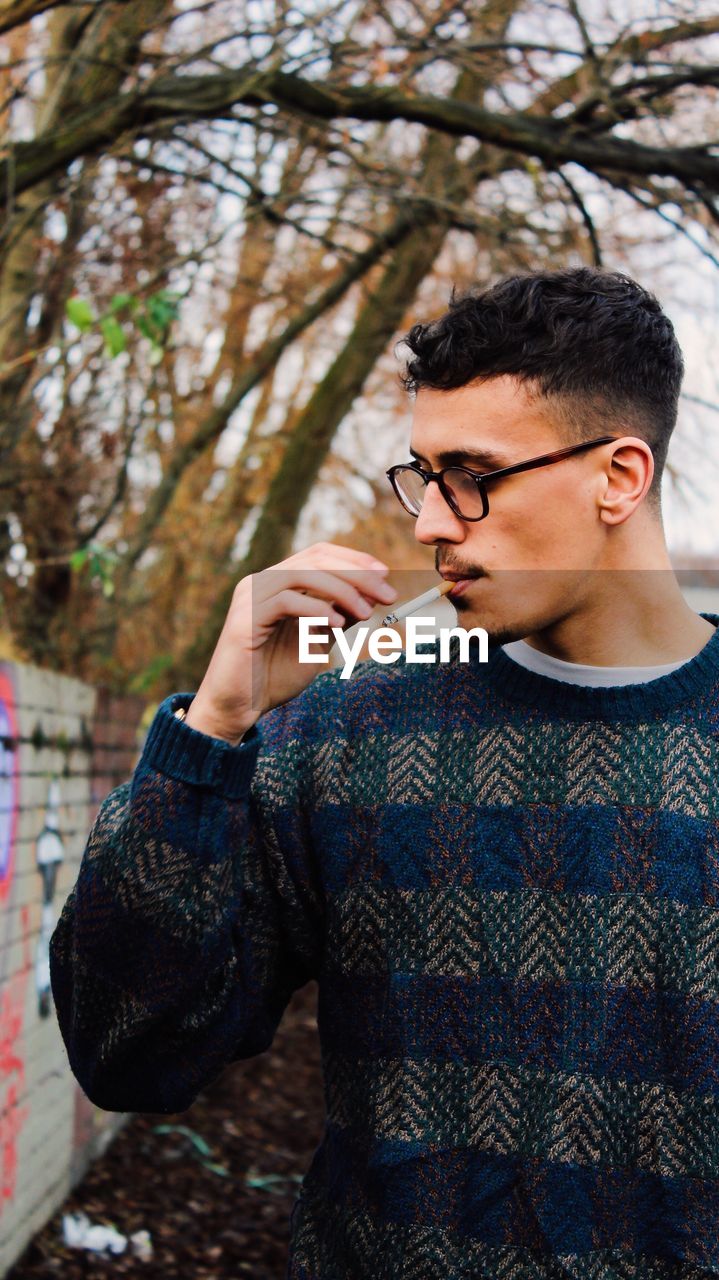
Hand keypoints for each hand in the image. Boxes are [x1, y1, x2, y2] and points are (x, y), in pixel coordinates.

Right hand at [184, 542, 397, 743]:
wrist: (239, 707)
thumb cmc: (274, 676)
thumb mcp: (317, 642)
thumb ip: (338, 617)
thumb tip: (371, 596)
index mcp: (278, 583)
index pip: (319, 554)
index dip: (353, 559)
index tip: (384, 575)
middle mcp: (262, 582)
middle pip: (315, 560)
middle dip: (357, 574)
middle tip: (387, 594)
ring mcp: (251, 596)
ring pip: (302, 574)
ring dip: (342, 590)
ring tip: (366, 612)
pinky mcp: (245, 618)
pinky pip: (286, 601)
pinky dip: (316, 608)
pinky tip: (338, 623)